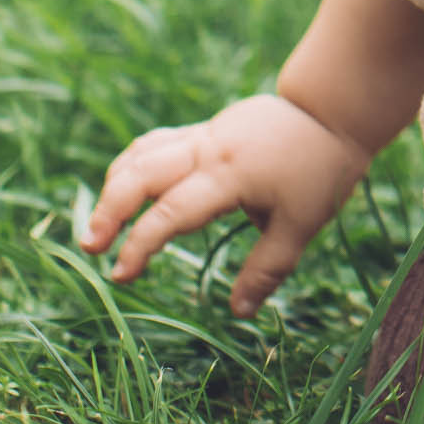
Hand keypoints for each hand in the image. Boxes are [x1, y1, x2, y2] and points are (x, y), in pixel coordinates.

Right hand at [81, 95, 371, 317]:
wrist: (333, 111)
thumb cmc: (320, 170)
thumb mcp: (303, 224)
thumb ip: (268, 268)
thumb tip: (239, 312)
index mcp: (231, 174)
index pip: (172, 211)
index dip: (141, 244)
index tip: (121, 276)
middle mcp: (209, 150)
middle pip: (143, 172)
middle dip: (110, 209)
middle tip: (91, 248)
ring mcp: (204, 135)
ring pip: (144, 152)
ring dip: (114, 186)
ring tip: (98, 226)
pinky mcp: (205, 130)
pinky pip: (158, 143)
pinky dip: (133, 166)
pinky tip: (122, 191)